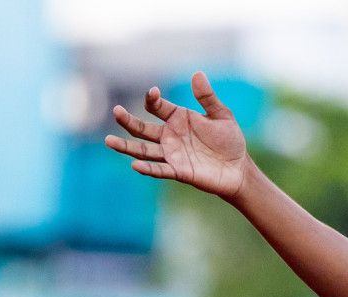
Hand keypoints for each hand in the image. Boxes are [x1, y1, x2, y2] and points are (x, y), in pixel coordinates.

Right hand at [106, 72, 249, 200]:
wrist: (238, 168)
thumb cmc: (229, 140)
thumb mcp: (222, 115)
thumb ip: (208, 97)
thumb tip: (197, 74)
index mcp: (177, 118)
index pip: (156, 106)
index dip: (152, 99)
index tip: (152, 93)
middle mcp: (169, 135)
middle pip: (142, 128)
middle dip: (128, 121)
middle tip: (116, 112)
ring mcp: (172, 154)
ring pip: (143, 150)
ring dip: (126, 147)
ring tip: (109, 141)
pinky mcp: (178, 171)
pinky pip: (160, 170)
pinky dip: (147, 168)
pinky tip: (135, 165)